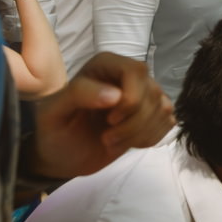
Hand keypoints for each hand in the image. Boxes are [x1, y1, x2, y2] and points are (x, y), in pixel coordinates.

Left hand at [25, 53, 173, 178]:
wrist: (65, 156)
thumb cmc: (56, 131)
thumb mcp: (53, 113)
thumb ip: (78, 94)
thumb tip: (116, 95)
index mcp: (106, 65)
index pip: (136, 71)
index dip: (131, 98)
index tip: (110, 120)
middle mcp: (130, 75)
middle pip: (152, 93)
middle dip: (132, 124)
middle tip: (106, 138)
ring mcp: (146, 94)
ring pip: (163, 109)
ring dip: (139, 134)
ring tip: (112, 141)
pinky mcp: (155, 113)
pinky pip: (168, 122)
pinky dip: (150, 138)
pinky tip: (129, 142)